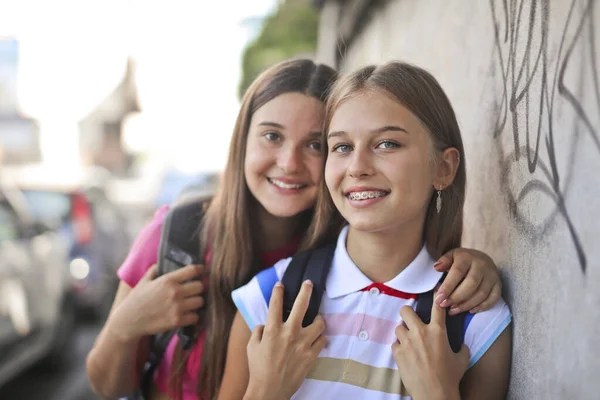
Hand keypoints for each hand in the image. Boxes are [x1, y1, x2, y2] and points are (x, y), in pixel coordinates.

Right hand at [108, 264, 204, 341]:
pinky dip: (193, 316)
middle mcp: (175, 292)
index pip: (193, 270)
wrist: (128, 321)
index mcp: (168, 280)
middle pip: (200, 286)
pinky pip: (195, 317)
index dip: (200, 270)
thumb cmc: (136, 299)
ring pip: (200, 302)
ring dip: (197, 302)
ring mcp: (177, 307)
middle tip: (194, 290)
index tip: (202, 271)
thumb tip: (163, 261)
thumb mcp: (144, 280)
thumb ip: (155, 269)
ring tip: (191, 302)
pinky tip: (187, 314)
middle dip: (198, 288)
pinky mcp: (177, 321)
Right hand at [244, 280, 326, 399]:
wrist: (269, 391)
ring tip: (317, 318)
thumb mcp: (251, 347)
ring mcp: (302, 344)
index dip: (278, 291)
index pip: (276, 303)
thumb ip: (258, 331)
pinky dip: (320, 338)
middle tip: (309, 283)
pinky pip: (323, 340)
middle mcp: (289, 333)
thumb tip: (265, 323)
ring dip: (319, 319)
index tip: (281, 284)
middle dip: (306, 290)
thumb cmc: (258, 369)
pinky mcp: (311, 355)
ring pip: (319, 323)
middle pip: (301, 305)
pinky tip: (317, 338)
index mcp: (272, 329)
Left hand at [392, 302, 468, 399]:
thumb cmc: (450, 377)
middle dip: (407, 313)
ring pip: (398, 327)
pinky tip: (405, 354)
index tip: (435, 293)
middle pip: (405, 310)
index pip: (437, 307)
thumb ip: (461, 348)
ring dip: (403, 333)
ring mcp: (407, 342)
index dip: (436, 297)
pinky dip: (398, 347)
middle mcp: (420, 333)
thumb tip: (461, 344)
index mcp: (438, 331)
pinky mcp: (398, 353)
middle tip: (410, 319)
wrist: (435, 394)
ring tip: (408, 341)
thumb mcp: (461, 360)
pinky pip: (394, 344)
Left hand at [434, 248, 501, 314]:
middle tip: (444, 305)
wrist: (481, 258)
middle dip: (456, 297)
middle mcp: (482, 265)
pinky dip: (482, 307)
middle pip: (471, 284)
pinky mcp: (498, 284)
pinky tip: (470, 311)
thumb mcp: (451, 256)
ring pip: (481, 293)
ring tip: (453, 310)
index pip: (457, 272)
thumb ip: (444, 261)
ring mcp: (492, 275)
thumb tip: (437, 267)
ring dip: (466, 304)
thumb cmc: (462, 259)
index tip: (439, 298)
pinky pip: (493, 298)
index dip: (448, 286)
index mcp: (467, 257)